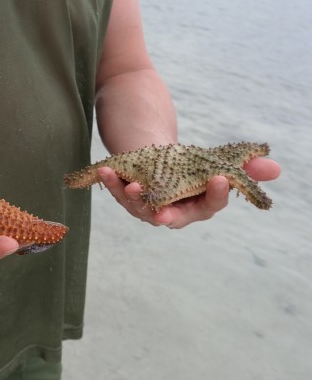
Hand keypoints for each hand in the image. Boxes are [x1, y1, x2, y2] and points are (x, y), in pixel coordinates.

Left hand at [98, 156, 280, 229]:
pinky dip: (113, 183)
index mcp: (200, 206)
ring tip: (132, 187)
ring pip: (141, 209)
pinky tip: (105, 170)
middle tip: (162, 215)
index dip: (216, 193)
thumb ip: (245, 168)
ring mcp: (148, 208)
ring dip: (133, 199)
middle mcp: (174, 212)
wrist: (160, 162)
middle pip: (172, 217)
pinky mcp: (128, 197)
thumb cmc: (192, 167)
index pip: (211, 203)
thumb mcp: (217, 163)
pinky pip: (120, 193)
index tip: (219, 179)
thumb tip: (273, 168)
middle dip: (167, 216)